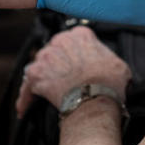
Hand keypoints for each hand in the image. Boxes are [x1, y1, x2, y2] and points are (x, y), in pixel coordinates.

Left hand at [16, 26, 130, 117]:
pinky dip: (26, 99)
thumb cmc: (109, 83)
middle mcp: (60, 40)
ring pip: (39, 66)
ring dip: (42, 78)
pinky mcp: (35, 75)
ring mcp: (45, 57)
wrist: (95, 100)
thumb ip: (108, 58)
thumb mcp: (119, 64)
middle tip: (64, 79)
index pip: (73, 40)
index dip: (75, 54)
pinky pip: (27, 87)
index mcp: (80, 35)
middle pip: (54, 51)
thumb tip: (109, 66)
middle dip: (56, 64)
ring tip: (45, 94)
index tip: (76, 64)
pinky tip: (25, 109)